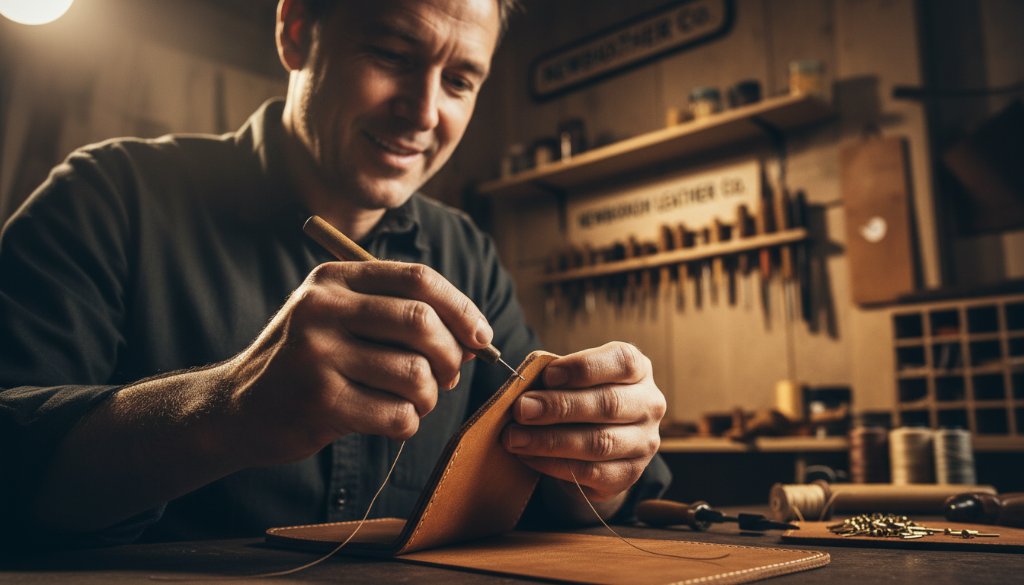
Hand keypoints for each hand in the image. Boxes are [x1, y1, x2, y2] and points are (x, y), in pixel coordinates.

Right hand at [220, 261, 492, 465]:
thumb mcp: (342, 321)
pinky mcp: (319, 402)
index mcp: (334, 279)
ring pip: (415, 374)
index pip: (418, 279)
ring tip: (413, 401)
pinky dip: (407, 424)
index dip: (462, 308)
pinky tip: (390, 420)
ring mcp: (317, 355)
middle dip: (450, 356)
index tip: (480, 336)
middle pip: (422, 323)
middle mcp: (322, 308)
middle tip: (448, 376)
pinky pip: (397, 415)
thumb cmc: (308, 363)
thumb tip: (475, 339)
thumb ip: (401, 320)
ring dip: (429, 397)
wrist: (238, 408)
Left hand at [503, 342, 665, 509]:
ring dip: (550, 440)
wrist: (599, 445)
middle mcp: (649, 404)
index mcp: (638, 370)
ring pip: (599, 442)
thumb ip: (556, 380)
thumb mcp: (575, 380)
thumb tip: (524, 393)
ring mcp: (644, 442)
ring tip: (516, 437)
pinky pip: (590, 472)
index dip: (583, 367)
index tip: (547, 375)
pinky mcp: (630, 474)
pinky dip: (554, 465)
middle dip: (559, 407)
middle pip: (608, 404)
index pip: (622, 362)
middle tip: (522, 409)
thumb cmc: (582, 398)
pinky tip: (528, 456)